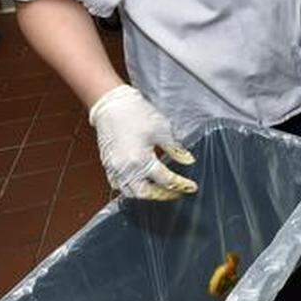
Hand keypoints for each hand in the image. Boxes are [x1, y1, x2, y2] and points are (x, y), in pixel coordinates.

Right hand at [88, 85, 197, 199]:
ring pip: (130, 193)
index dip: (182, 185)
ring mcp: (115, 169)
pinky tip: (140, 184)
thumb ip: (175, 149)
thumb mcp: (162, 130)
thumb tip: (188, 160)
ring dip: (147, 194)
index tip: (192, 187)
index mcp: (141, 160)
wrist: (112, 105)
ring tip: (161, 189)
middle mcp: (126, 168)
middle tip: (177, 191)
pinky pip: (118, 185)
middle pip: (146, 193)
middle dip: (163, 195)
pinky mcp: (108, 165)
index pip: (166, 180)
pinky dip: (130, 189)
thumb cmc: (136, 114)